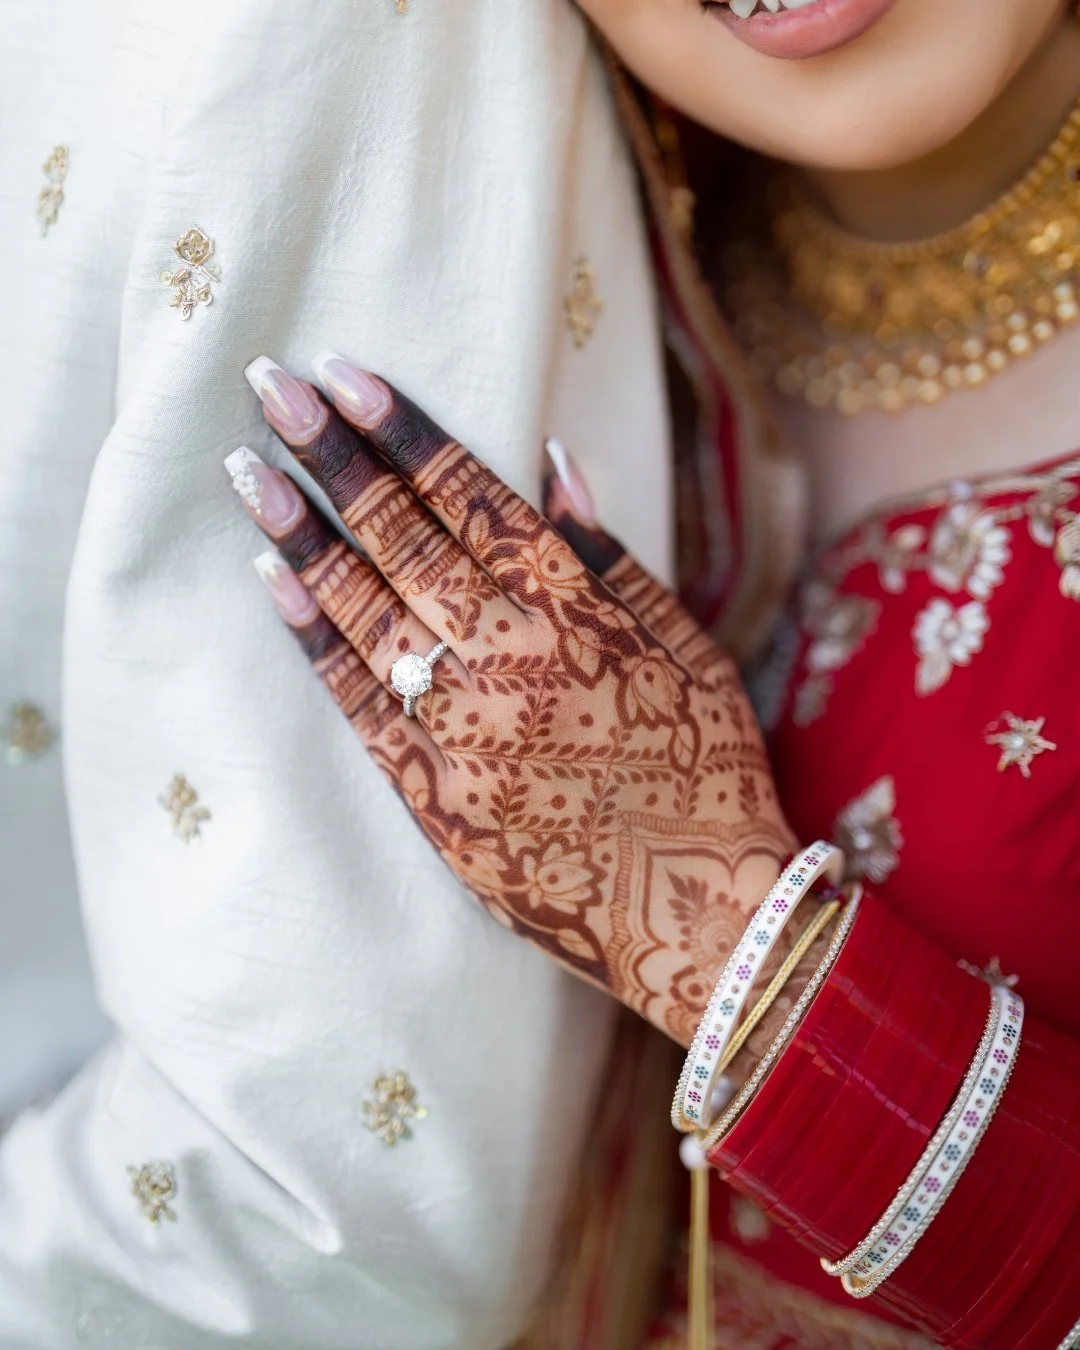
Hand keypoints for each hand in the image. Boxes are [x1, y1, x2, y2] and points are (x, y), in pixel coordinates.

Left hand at [229, 354, 796, 1045]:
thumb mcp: (690, 649)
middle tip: (271, 387)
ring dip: (302, 532)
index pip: (472, 498)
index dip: (405, 430)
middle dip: (333, 454)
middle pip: (406, 537)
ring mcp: (463, 728)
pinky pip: (358, 701)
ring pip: (366, 609)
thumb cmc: (708, 772)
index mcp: (580, 612)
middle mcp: (513, 657)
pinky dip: (313, 636)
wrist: (698, 916)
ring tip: (249, 471)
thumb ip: (612, 558)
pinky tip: (273, 578)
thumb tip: (549, 462)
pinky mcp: (432, 794)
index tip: (346, 374)